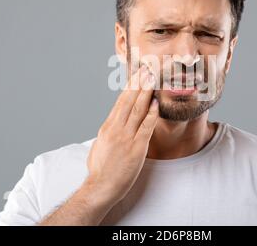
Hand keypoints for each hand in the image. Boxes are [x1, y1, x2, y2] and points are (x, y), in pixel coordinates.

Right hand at [85, 64, 157, 203]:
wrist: (100, 187)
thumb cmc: (100, 169)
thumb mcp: (101, 144)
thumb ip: (109, 131)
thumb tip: (113, 122)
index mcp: (107, 126)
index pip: (120, 102)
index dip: (130, 87)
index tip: (137, 75)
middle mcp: (116, 128)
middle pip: (128, 101)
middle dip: (138, 83)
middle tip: (147, 68)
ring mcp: (126, 137)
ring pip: (137, 110)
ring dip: (146, 93)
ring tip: (152, 78)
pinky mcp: (136, 148)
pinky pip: (145, 127)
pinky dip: (151, 114)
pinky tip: (157, 103)